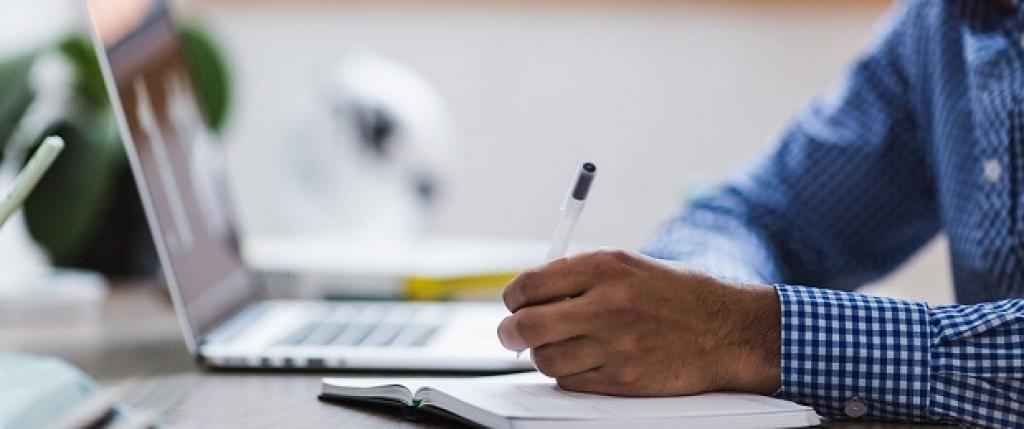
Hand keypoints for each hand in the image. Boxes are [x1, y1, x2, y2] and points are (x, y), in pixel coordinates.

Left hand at [497, 249, 780, 395]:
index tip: (514, 303)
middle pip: (527, 326)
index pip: (529, 285)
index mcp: (605, 267)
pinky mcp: (623, 379)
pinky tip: (585, 360)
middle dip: (510, 332)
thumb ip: (578, 276)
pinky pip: (570, 381)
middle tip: (512, 334)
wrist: (726, 330)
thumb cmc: (675, 294)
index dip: (512, 298)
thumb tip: (527, 295)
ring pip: (544, 359)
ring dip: (542, 355)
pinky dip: (568, 373)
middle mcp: (607, 304)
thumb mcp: (628, 265)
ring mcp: (615, 345)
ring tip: (558, 345)